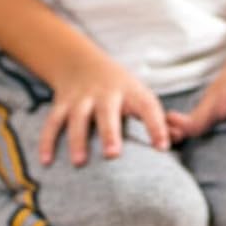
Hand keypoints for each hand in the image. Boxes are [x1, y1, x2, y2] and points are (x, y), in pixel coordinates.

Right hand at [38, 53, 168, 166]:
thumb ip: (158, 119)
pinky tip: (46, 162)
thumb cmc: (120, 89)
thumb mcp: (140, 96)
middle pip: (107, 112)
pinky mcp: (61, 104)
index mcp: (131, 92)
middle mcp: (106, 94)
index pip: (147, 108)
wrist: (82, 62)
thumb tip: (179, 138)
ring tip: (80, 162)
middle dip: (110, 133)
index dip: (156, 127)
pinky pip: (52, 123)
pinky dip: (47, 141)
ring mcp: (81, 98)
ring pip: (77, 118)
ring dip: (77, 139)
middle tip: (113, 155)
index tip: (163, 147)